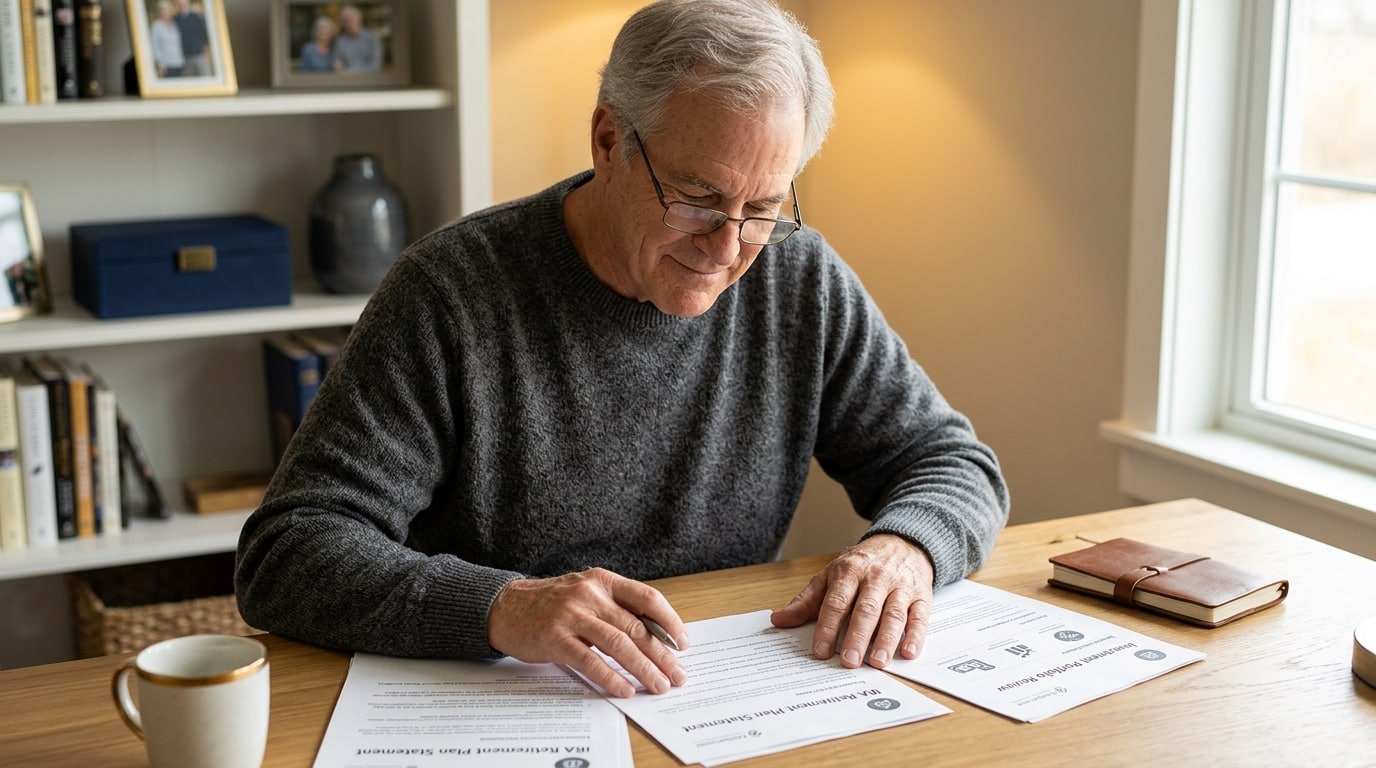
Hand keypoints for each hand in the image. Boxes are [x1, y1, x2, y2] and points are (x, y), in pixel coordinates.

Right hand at [487, 568, 688, 697]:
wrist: (504, 606)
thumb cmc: (550, 603)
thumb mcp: (586, 593)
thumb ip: (615, 608)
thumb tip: (654, 637)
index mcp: (603, 580)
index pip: (647, 598)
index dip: (670, 621)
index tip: (683, 643)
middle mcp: (590, 594)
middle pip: (637, 627)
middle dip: (662, 655)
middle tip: (677, 675)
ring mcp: (572, 615)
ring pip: (619, 644)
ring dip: (644, 668)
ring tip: (658, 685)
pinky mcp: (556, 638)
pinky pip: (590, 661)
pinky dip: (611, 677)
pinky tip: (624, 689)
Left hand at [770, 534, 934, 668]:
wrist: (903, 542)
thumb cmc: (863, 563)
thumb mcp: (831, 575)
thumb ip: (806, 600)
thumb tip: (779, 620)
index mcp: (849, 572)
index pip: (836, 602)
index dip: (828, 627)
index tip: (821, 651)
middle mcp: (876, 578)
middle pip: (866, 610)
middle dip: (857, 636)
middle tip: (849, 661)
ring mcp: (900, 586)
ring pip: (893, 614)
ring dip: (886, 640)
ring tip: (877, 662)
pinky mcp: (921, 596)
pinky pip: (920, 617)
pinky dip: (915, 636)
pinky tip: (908, 652)